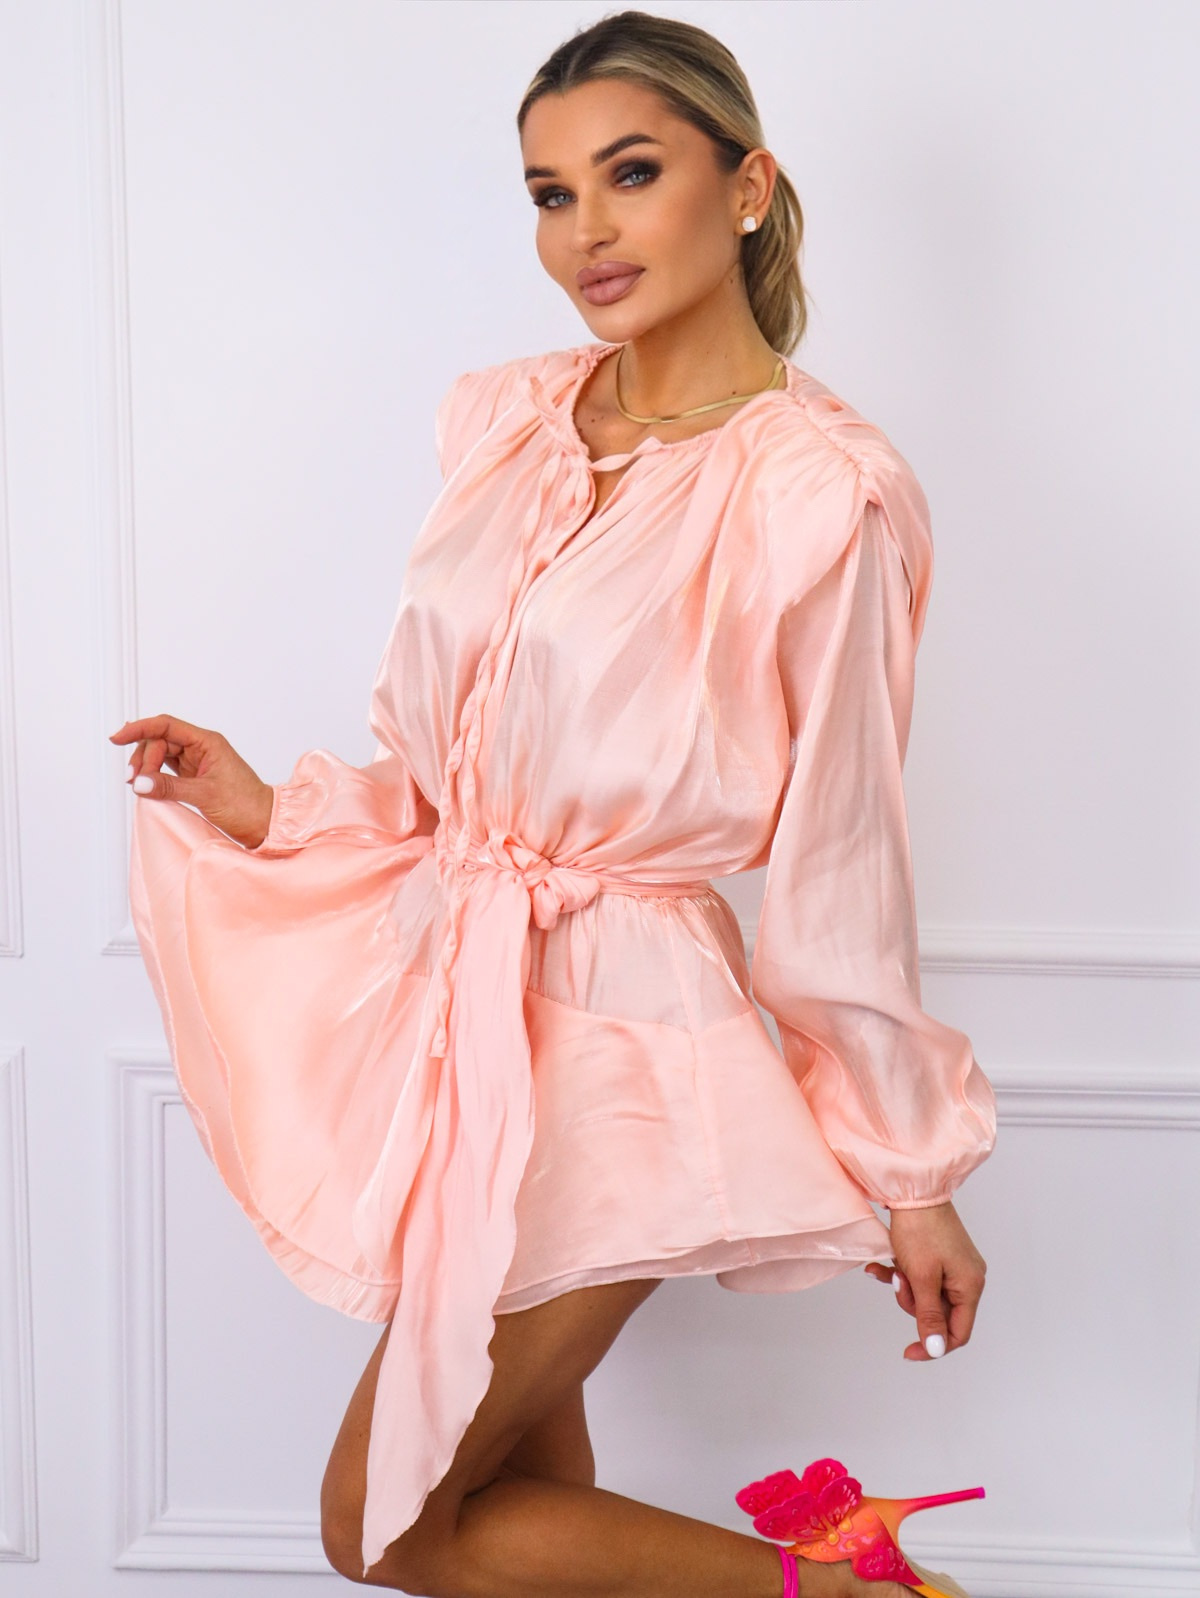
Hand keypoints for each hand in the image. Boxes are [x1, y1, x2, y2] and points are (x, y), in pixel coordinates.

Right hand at [109, 712, 274, 849]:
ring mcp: (196, 762)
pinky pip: (167, 770)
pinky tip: (146, 786)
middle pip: (160, 741)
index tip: (117, 737)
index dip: (140, 728)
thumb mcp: (205, 795)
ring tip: (138, 786)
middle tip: (135, 781)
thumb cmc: (245, 805)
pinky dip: (154, 776)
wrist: (264, 823)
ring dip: (146, 767)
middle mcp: (201, 748)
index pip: (167, 726)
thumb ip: (170, 787)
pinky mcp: (194, 777)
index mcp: (207, 742)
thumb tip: (139, 783)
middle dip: (143, 757)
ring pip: (161, 755)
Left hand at [863, 1201, 985, 1361]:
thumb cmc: (920, 1229)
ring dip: (904, 1287)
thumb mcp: (921, 1278)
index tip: (909, 1352)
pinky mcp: (939, 1255)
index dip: (934, 1346)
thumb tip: (936, 1349)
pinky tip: (880, 1267)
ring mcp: (954, 1266)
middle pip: (940, 1314)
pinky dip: (902, 1275)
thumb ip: (929, 1316)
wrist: (912, 1188)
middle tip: (898, 1283)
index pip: (958, 1333)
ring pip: (926, 1296)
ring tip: (892, 1268)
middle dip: (913, 1304)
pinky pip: (921, 1277)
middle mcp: (967, 1277)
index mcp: (970, 1286)